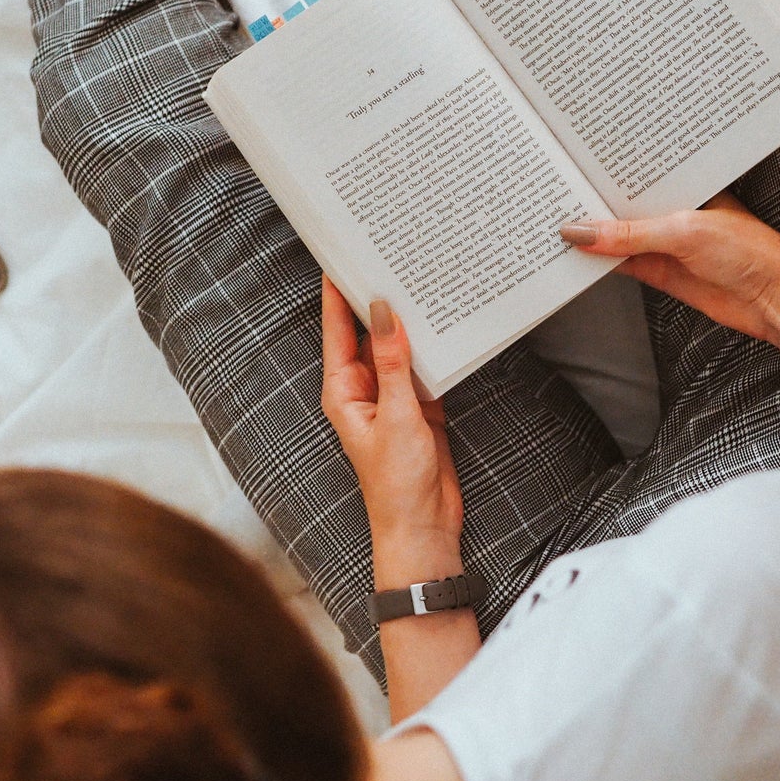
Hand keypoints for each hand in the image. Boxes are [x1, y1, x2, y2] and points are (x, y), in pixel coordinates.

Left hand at [319, 277, 462, 577]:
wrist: (423, 527)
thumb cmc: (397, 483)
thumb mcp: (397, 417)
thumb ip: (393, 364)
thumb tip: (382, 312)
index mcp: (343, 390)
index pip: (337, 330)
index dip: (337, 293)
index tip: (340, 255)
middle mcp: (363, 389)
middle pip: (366, 332)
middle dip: (374, 297)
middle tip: (385, 253)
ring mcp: (392, 396)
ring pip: (397, 346)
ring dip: (406, 319)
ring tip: (415, 275)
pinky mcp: (419, 405)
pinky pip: (422, 365)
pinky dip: (431, 345)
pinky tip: (442, 319)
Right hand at [559, 191, 779, 346]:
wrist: (776, 300)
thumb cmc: (749, 252)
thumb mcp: (684, 232)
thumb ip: (628, 234)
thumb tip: (578, 233)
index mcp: (684, 185)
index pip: (634, 174)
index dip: (602, 172)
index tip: (568, 166)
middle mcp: (672, 210)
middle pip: (620, 205)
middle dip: (589, 202)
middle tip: (549, 193)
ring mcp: (663, 242)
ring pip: (615, 235)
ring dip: (588, 235)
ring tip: (549, 223)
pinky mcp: (658, 271)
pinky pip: (618, 263)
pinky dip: (595, 262)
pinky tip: (571, 256)